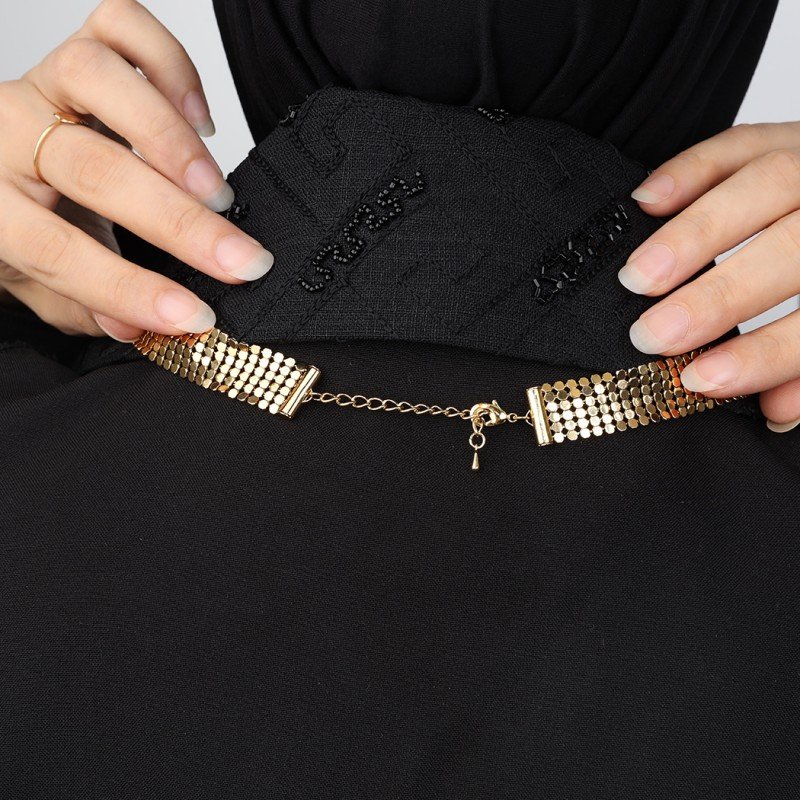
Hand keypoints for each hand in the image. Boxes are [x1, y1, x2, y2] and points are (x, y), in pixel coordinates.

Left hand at [0, 0, 272, 342]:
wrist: (6, 170)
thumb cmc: (28, 229)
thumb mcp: (42, 286)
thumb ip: (86, 308)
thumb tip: (139, 328)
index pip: (56, 250)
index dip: (129, 288)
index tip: (194, 315)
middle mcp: (8, 137)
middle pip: (91, 168)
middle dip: (179, 222)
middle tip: (240, 259)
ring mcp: (43, 86)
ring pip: (95, 74)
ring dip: (169, 138)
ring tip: (216, 190)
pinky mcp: (81, 54)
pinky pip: (119, 26)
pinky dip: (170, 65)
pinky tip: (199, 118)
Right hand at [618, 122, 799, 432]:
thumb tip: (774, 409)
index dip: (766, 352)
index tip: (702, 380)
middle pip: (794, 246)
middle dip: (719, 296)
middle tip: (654, 333)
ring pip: (766, 183)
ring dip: (693, 235)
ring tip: (638, 278)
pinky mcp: (786, 136)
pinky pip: (740, 141)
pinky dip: (689, 170)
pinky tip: (646, 200)